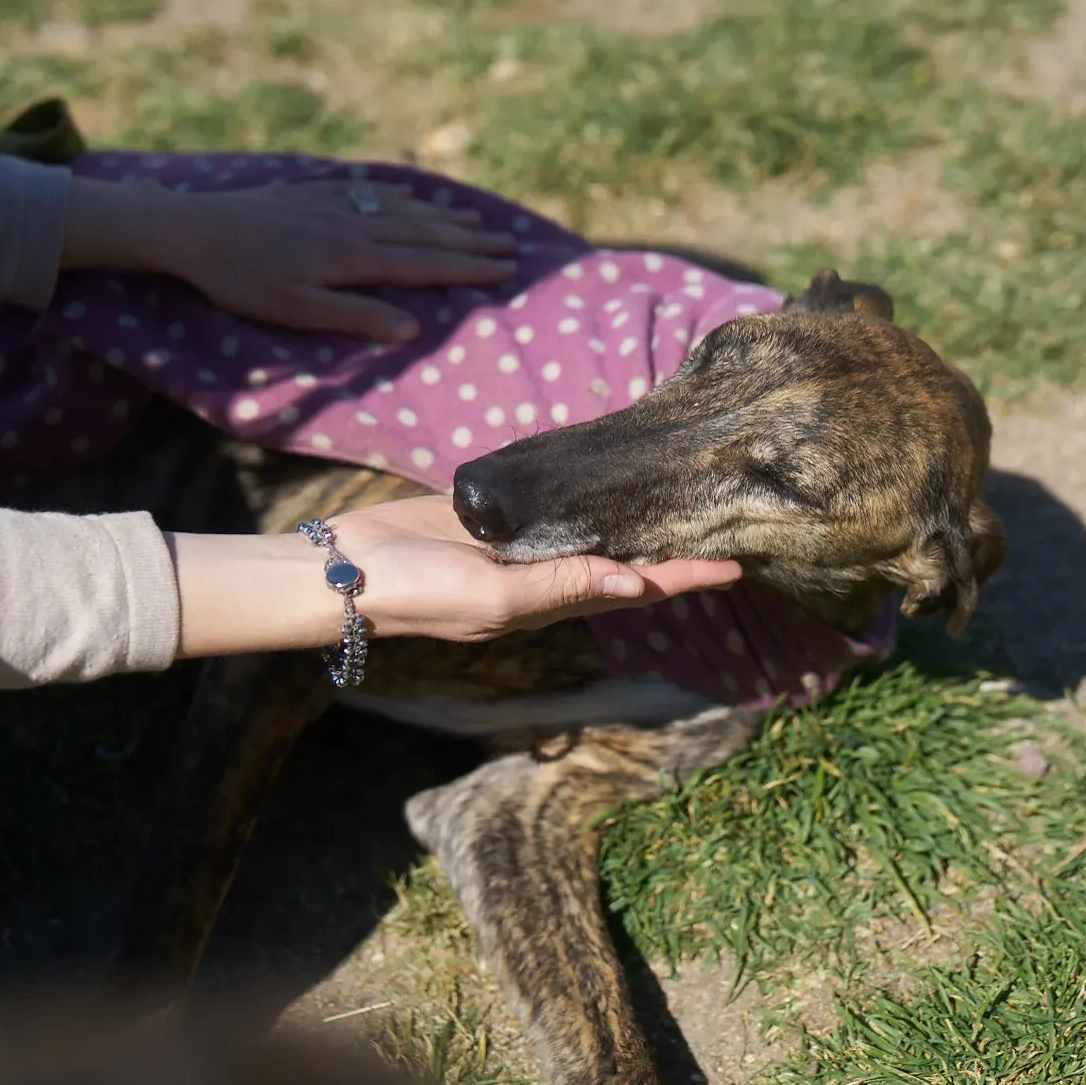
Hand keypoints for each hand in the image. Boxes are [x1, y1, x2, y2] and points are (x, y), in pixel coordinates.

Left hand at [61, 176, 516, 342]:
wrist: (193, 227)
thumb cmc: (241, 281)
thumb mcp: (295, 311)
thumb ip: (356, 317)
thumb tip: (413, 329)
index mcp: (353, 257)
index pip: (424, 263)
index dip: (467, 268)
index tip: (505, 269)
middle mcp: (354, 224)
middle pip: (424, 234)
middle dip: (469, 242)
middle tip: (510, 247)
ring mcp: (337, 204)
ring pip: (404, 210)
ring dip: (444, 218)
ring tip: (478, 222)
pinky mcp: (316, 192)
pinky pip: (374, 191)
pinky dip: (404, 196)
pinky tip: (417, 196)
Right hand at [165, 497, 741, 660]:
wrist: (348, 569)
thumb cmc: (420, 591)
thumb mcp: (495, 596)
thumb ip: (563, 586)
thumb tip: (636, 583)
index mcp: (552, 603)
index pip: (638, 588)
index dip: (687, 578)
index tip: (738, 566)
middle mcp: (544, 579)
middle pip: (627, 564)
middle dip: (675, 554)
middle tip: (726, 528)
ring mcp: (519, 550)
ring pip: (593, 534)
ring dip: (635, 524)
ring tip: (680, 504)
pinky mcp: (492, 521)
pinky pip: (550, 509)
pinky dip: (584, 499)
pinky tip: (604, 481)